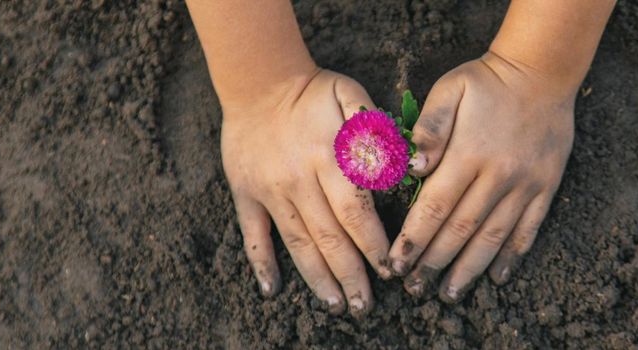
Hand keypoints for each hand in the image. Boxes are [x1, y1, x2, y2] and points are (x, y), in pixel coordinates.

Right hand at [222, 69, 391, 316]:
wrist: (258, 82)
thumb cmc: (314, 92)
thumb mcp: (350, 94)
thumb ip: (372, 128)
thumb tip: (391, 167)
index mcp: (328, 158)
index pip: (356, 211)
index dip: (373, 244)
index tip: (389, 269)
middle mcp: (299, 181)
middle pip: (330, 237)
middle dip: (351, 274)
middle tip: (365, 306)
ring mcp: (270, 191)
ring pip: (298, 242)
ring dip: (318, 278)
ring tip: (335, 305)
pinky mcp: (245, 194)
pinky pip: (254, 234)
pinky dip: (262, 263)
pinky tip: (273, 290)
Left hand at [388, 52, 574, 302]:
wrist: (542, 72)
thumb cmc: (486, 82)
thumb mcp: (450, 90)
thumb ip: (430, 128)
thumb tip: (415, 167)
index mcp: (469, 154)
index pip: (435, 207)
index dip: (413, 239)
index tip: (396, 264)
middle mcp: (498, 176)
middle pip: (460, 230)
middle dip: (433, 263)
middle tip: (414, 289)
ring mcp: (525, 185)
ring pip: (493, 237)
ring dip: (469, 269)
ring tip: (449, 294)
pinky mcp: (546, 188)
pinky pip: (528, 229)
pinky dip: (512, 257)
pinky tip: (496, 277)